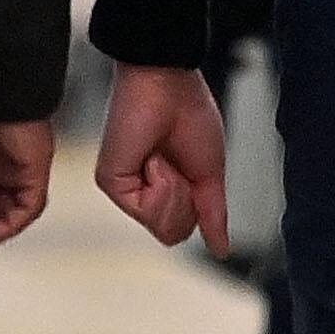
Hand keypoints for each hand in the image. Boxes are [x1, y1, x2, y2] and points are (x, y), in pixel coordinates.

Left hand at [93, 62, 231, 256]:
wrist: (168, 84)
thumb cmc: (189, 115)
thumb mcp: (210, 174)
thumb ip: (213, 214)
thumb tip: (221, 249)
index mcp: (166, 190)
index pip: (183, 228)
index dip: (198, 208)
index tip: (193, 171)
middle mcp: (143, 192)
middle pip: (173, 233)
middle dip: (187, 201)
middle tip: (179, 164)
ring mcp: (127, 189)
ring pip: (162, 227)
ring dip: (175, 191)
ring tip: (164, 159)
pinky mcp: (112, 182)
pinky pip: (147, 211)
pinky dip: (161, 184)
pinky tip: (154, 158)